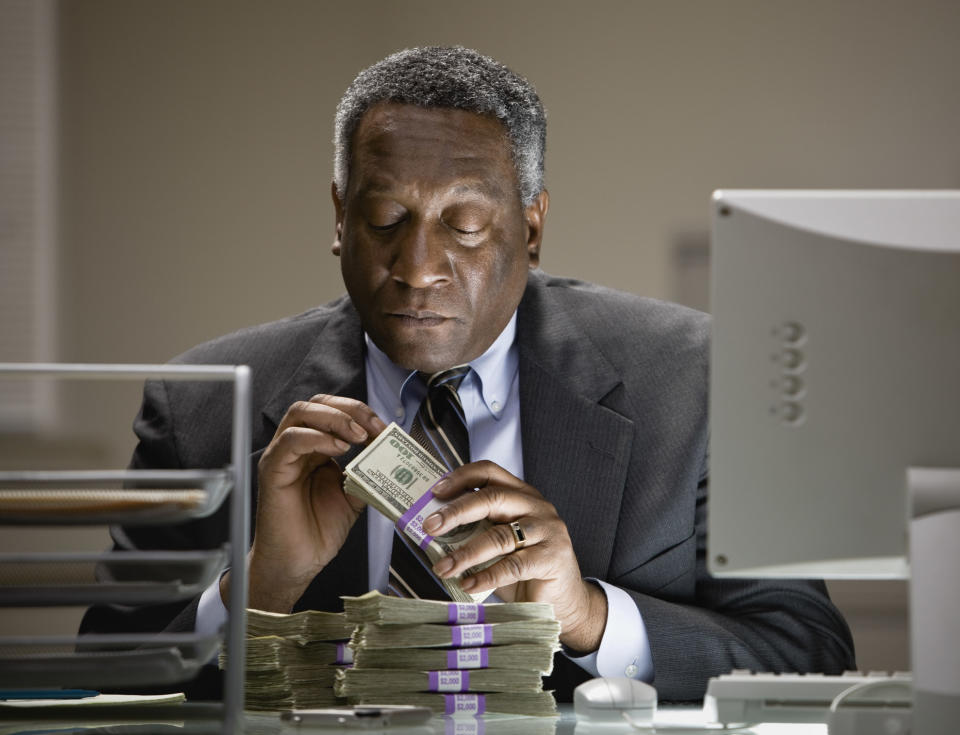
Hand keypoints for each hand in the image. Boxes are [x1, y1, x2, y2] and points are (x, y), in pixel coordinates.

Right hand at [222, 395, 385, 612]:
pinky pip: (290, 440)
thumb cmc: (318, 531)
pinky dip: (317, 437)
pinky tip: (339, 449)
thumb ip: (367, 472)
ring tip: (358, 436)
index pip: (333, 411)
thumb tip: (391, 455)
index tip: (384, 428)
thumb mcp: (353, 496)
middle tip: (374, 427)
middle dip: (350, 409)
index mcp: (315, 448)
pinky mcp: (272, 470)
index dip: (360, 413)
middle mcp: (296, 446)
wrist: (297, 563)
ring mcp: (282, 456)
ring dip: (335, 418)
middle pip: (317, 403)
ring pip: (301, 413)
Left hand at [423, 461, 607, 652]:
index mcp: (521, 495)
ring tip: (443, 568)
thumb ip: (475, 531)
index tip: (435, 492)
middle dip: (457, 512)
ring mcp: (547, 531)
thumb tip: (433, 531)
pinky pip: (513, 566)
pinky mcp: (552, 558)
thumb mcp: (498, 544)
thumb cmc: (524, 569)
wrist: (562, 601)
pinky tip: (468, 585)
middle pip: (492, 498)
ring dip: (465, 553)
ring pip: (500, 535)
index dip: (461, 477)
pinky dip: (486, 577)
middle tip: (431, 527)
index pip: (489, 472)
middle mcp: (536, 506)